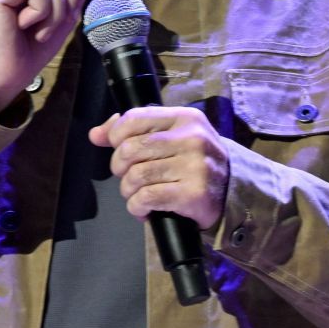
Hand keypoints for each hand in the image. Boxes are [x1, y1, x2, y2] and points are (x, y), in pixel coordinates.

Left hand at [90, 107, 228, 231]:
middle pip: (130, 149)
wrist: (233, 191)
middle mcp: (192, 138)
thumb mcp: (172, 137)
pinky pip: (147, 198)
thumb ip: (134, 131)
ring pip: (136, 176)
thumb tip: (95, 134)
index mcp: (184, 118)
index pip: (134, 118)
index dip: (115, 136)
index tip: (118, 150)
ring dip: (128, 191)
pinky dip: (137, 207)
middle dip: (119, 167)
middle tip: (128, 177)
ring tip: (137, 196)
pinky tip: (144, 209)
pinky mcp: (193, 194)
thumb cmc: (194, 162)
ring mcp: (194, 166)